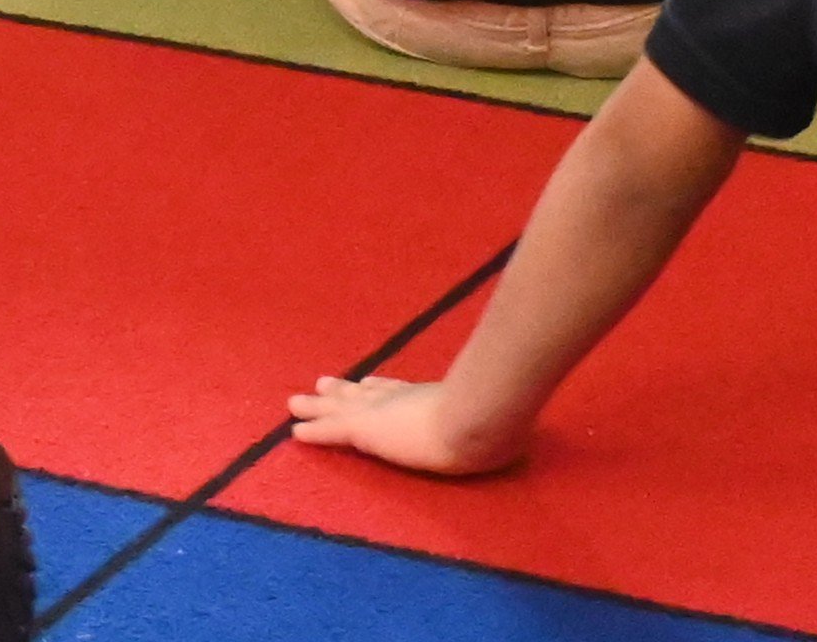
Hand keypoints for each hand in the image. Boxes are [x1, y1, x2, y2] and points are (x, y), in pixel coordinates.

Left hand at [284, 370, 526, 477]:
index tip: (367, 382)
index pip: (398, 392)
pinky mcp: (366, 430)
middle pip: (363, 393)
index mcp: (428, 398)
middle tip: (320, 384)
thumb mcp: (497, 419)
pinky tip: (293, 434)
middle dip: (342, 391)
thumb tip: (523, 432)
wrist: (477, 419)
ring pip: (338, 409)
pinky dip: (313, 432)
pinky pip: (330, 432)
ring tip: (294, 403)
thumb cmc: (492, 418)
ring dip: (316, 408)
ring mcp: (382, 413)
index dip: (380, 388)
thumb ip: (499, 418)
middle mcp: (401, 399)